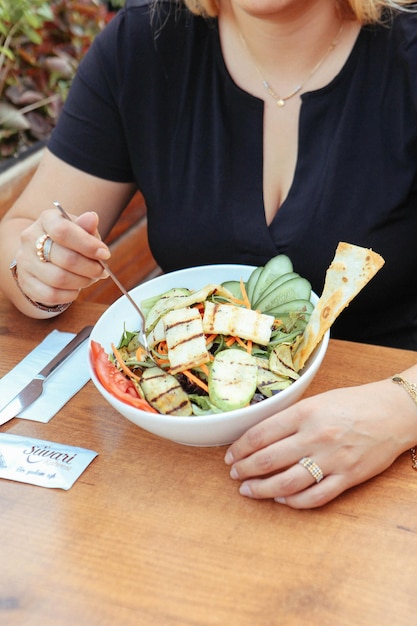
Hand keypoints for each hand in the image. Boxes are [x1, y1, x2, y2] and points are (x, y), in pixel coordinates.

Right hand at [15, 208, 109, 305]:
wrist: (42, 255)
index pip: (63, 231)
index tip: (104, 254)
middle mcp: (30, 239)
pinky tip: (75, 288)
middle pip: (65, 258)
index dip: (88, 245)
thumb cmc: (68, 242)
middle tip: (101, 270)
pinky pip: (51, 295)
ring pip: (59, 279)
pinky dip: (70, 294)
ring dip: (82, 281)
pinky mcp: (26, 283)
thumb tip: (92, 218)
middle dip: (90, 268)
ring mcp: (25, 262)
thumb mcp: (80, 231)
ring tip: (90, 278)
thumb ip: (87, 227)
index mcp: (46, 220)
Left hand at [224, 378, 416, 507]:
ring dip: (262, 489)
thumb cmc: (354, 403)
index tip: (231, 454)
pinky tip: (281, 500)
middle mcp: (316, 437)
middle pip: (268, 460)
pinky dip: (294, 502)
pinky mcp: (348, 478)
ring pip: (287, 483)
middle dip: (245, 469)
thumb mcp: (317, 400)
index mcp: (305, 413)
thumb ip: (290, 418)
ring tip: (248, 490)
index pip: (261, 434)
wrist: (393, 412)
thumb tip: (260, 436)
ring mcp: (332, 460)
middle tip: (234, 474)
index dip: (240, 447)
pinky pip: (315, 497)